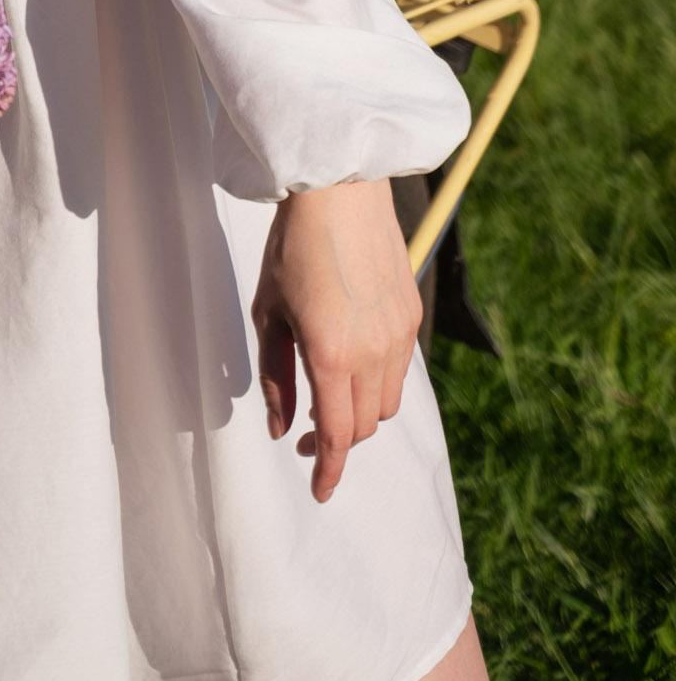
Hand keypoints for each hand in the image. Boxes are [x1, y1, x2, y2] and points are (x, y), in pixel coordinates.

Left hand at [251, 179, 421, 503]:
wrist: (339, 189)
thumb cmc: (291, 246)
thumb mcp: (268, 311)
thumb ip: (275, 375)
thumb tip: (279, 425)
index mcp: (331, 354)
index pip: (335, 436)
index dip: (326, 470)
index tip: (318, 490)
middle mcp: (373, 352)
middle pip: (362, 427)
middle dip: (336, 442)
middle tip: (305, 435)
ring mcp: (398, 335)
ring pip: (386, 404)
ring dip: (359, 413)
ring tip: (328, 396)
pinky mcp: (412, 316)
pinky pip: (400, 371)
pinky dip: (377, 383)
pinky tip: (353, 364)